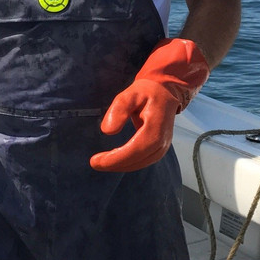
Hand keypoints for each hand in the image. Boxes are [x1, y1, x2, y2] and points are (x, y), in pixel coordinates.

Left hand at [90, 39, 209, 172]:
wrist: (165, 93)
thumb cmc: (146, 93)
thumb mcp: (130, 94)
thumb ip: (119, 110)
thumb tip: (107, 131)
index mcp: (156, 127)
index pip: (135, 149)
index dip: (116, 158)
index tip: (96, 161)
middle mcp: (162, 141)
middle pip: (138, 160)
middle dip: (115, 164)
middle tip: (95, 163)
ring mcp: (163, 147)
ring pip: (141, 163)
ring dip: (121, 166)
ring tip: (102, 163)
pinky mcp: (159, 149)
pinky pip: (143, 161)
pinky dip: (128, 163)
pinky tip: (115, 161)